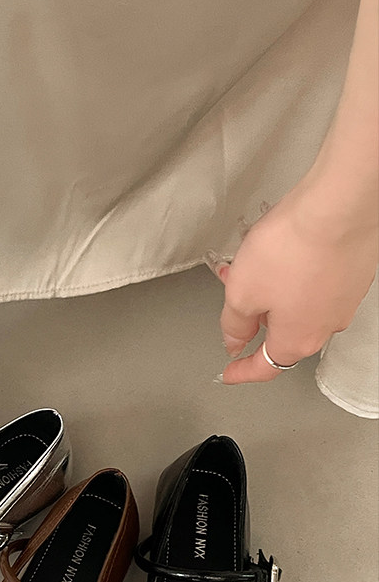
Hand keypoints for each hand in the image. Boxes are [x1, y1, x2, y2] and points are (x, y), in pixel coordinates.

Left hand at [214, 183, 378, 383]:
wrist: (338, 209)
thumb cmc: (294, 248)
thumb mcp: (241, 292)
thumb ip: (234, 323)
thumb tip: (234, 341)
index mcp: (296, 340)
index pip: (265, 368)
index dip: (242, 371)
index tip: (229, 372)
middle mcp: (325, 326)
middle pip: (282, 333)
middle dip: (253, 315)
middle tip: (233, 293)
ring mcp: (342, 301)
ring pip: (297, 305)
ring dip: (271, 289)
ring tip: (252, 260)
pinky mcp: (351, 275)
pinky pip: (315, 285)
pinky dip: (293, 274)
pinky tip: (282, 251)